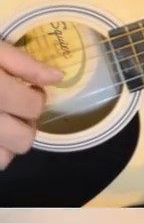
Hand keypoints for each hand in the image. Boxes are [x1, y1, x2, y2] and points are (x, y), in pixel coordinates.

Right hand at [0, 40, 62, 169]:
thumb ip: (22, 62)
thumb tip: (58, 77)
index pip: (32, 108)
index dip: (36, 98)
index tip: (28, 88)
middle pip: (23, 141)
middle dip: (25, 124)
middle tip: (14, 107)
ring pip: (3, 159)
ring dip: (7, 144)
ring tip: (2, 121)